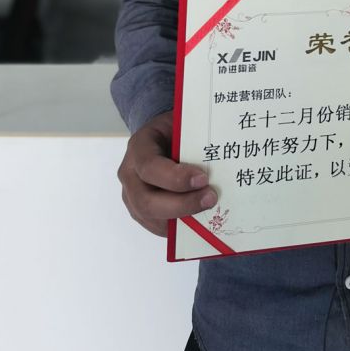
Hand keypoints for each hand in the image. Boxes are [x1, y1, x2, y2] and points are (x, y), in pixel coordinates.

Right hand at [116, 109, 217, 236]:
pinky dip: (179, 226)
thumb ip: (194, 139)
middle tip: (210, 199)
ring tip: (208, 210)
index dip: (175, 178)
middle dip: (181, 205)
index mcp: (138, 147)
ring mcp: (131, 196)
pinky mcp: (140, 212)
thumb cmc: (175, 130)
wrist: (161, 136)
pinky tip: (199, 219)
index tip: (203, 179)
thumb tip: (220, 156)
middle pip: (147, 201)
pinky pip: (157, 226)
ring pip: (151, 218)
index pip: (150, 167)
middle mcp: (129, 174)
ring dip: (182, 218)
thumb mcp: (182, 124)